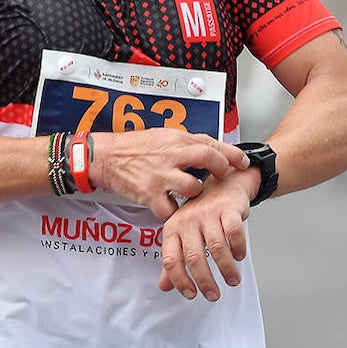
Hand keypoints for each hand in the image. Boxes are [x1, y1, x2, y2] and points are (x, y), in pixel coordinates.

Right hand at [88, 128, 249, 219]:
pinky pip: (170, 210)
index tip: (241, 162)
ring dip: (196, 194)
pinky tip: (172, 207)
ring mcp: (160, 177)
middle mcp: (170, 157)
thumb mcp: (162, 136)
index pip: (211, 145)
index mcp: (175, 140)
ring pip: (193, 189)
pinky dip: (173, 211)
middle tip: (221, 178)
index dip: (231, 154)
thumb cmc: (133, 147)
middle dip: (220, 172)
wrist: (105, 157)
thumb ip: (186, 143)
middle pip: (208, 161)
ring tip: (192, 195)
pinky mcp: (149, 195)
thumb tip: (210, 148)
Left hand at [156, 167, 257, 300]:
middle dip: (205, 281)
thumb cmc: (200, 215)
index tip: (191, 294)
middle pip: (194, 257)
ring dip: (226, 269)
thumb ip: (174, 260)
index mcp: (172, 229)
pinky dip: (238, 248)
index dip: (180, 280)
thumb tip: (165, 287)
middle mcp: (187, 221)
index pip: (170, 259)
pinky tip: (239, 256)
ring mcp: (207, 214)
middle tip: (214, 295)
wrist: (222, 185)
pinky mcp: (228, 209)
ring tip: (232, 280)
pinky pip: (234, 233)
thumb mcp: (182, 235)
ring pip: (216, 248)